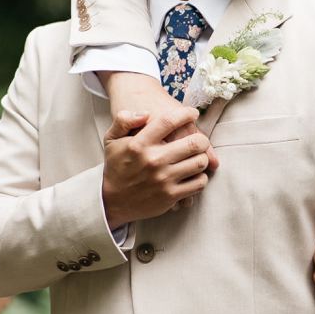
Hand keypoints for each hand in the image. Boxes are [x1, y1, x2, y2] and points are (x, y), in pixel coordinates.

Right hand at [101, 71, 218, 209]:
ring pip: (200, 162)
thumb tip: (146, 112)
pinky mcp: (171, 196)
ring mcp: (163, 179)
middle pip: (194, 142)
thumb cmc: (116, 167)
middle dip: (201, 138)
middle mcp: (153, 160)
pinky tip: (193, 174)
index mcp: (139, 144)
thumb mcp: (111, 139)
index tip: (192, 113)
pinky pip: (199, 183)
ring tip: (197, 156)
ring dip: (202, 157)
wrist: (111, 201)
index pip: (169, 121)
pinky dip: (200, 177)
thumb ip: (124, 120)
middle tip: (199, 139)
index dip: (186, 114)